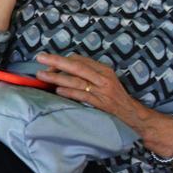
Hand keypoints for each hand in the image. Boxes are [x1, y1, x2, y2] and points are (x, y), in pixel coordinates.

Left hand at [35, 53, 151, 130]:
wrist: (132, 115)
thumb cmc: (114, 97)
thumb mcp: (104, 81)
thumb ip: (87, 75)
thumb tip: (61, 71)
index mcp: (103, 70)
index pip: (79, 60)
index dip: (62, 60)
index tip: (48, 63)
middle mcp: (103, 78)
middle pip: (77, 67)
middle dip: (57, 62)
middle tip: (40, 58)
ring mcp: (103, 91)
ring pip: (77, 81)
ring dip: (57, 78)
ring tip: (42, 76)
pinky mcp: (102, 104)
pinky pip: (83, 96)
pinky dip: (70, 93)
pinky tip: (58, 91)